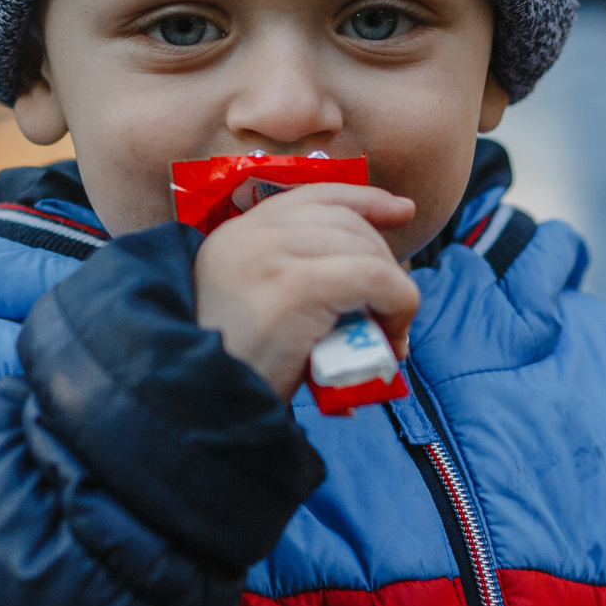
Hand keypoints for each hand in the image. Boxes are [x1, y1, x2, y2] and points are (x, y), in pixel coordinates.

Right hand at [192, 184, 419, 399]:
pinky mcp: (296, 286)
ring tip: (391, 335)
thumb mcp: (255, 311)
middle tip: (393, 310)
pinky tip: (392, 335)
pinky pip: (372, 277)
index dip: (366, 199)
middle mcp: (250, 235)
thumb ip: (293, 282)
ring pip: (363, 249)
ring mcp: (271, 255)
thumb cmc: (234, 375)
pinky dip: (398, 303)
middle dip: (383, 258)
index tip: (402, 211)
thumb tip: (368, 283)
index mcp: (237, 235)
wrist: (203, 410)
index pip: (314, 195)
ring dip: (394, 289)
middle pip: (344, 221)